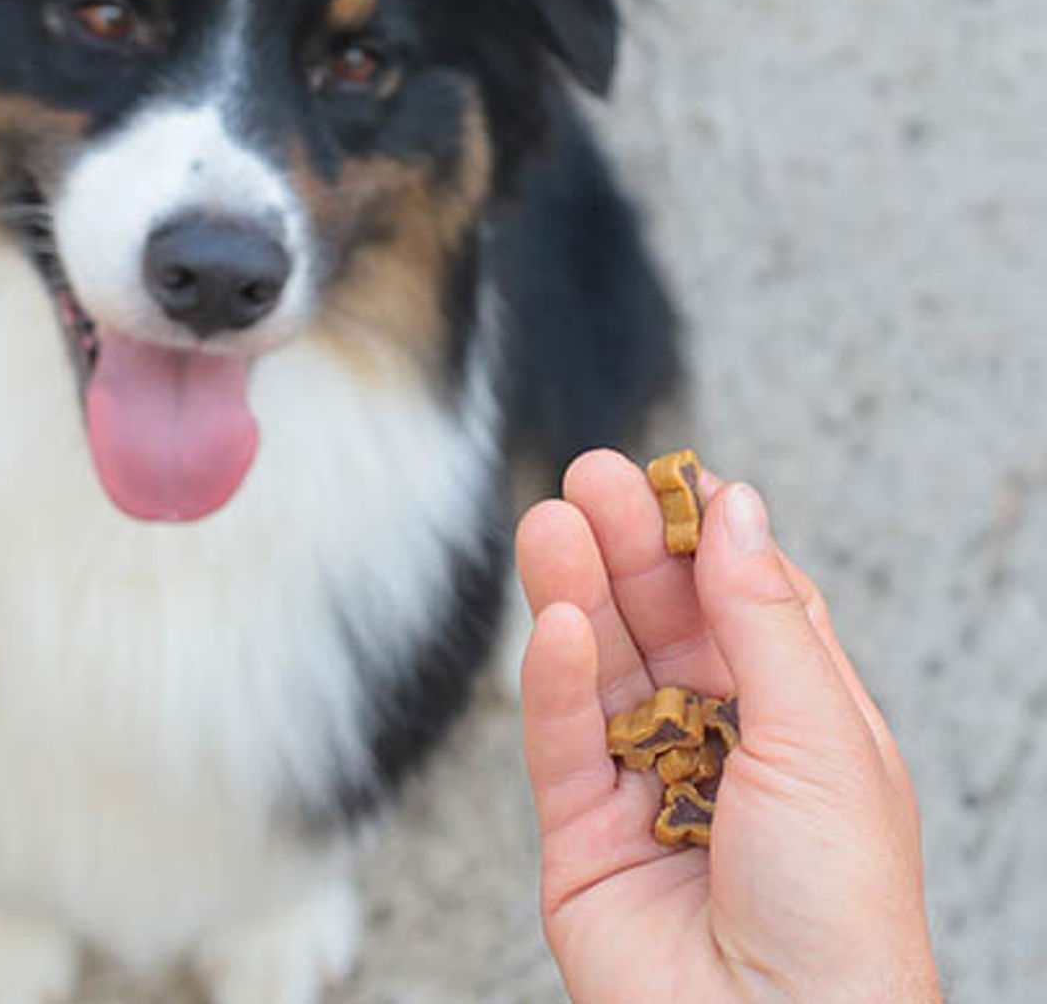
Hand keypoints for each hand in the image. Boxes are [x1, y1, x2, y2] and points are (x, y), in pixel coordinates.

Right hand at [518, 451, 941, 1003]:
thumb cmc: (840, 912)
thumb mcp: (823, 739)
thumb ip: (763, 618)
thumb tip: (738, 508)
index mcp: (798, 721)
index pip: (743, 602)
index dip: (706, 538)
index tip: (674, 477)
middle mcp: (718, 746)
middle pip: (661, 624)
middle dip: (626, 550)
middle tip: (588, 479)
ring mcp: (643, 787)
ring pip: (601, 670)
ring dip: (575, 595)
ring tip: (549, 526)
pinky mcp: (580, 834)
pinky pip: (561, 742)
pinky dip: (554, 681)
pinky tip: (555, 625)